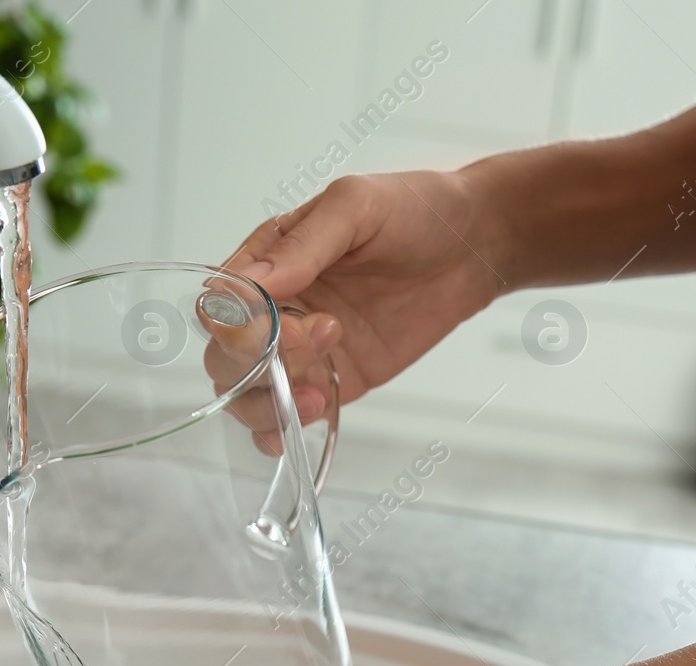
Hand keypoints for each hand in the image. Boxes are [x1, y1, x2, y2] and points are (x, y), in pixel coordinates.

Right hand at [215, 170, 507, 423]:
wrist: (474, 245)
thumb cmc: (417, 211)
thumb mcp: (356, 206)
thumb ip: (304, 244)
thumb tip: (254, 282)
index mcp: (268, 260)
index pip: (221, 304)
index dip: (241, 325)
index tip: (289, 322)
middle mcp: (276, 308)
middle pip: (225, 356)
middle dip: (258, 365)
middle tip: (321, 341)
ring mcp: (303, 349)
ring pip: (248, 394)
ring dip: (269, 403)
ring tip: (318, 392)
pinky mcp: (334, 379)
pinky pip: (289, 414)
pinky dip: (284, 428)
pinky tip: (311, 414)